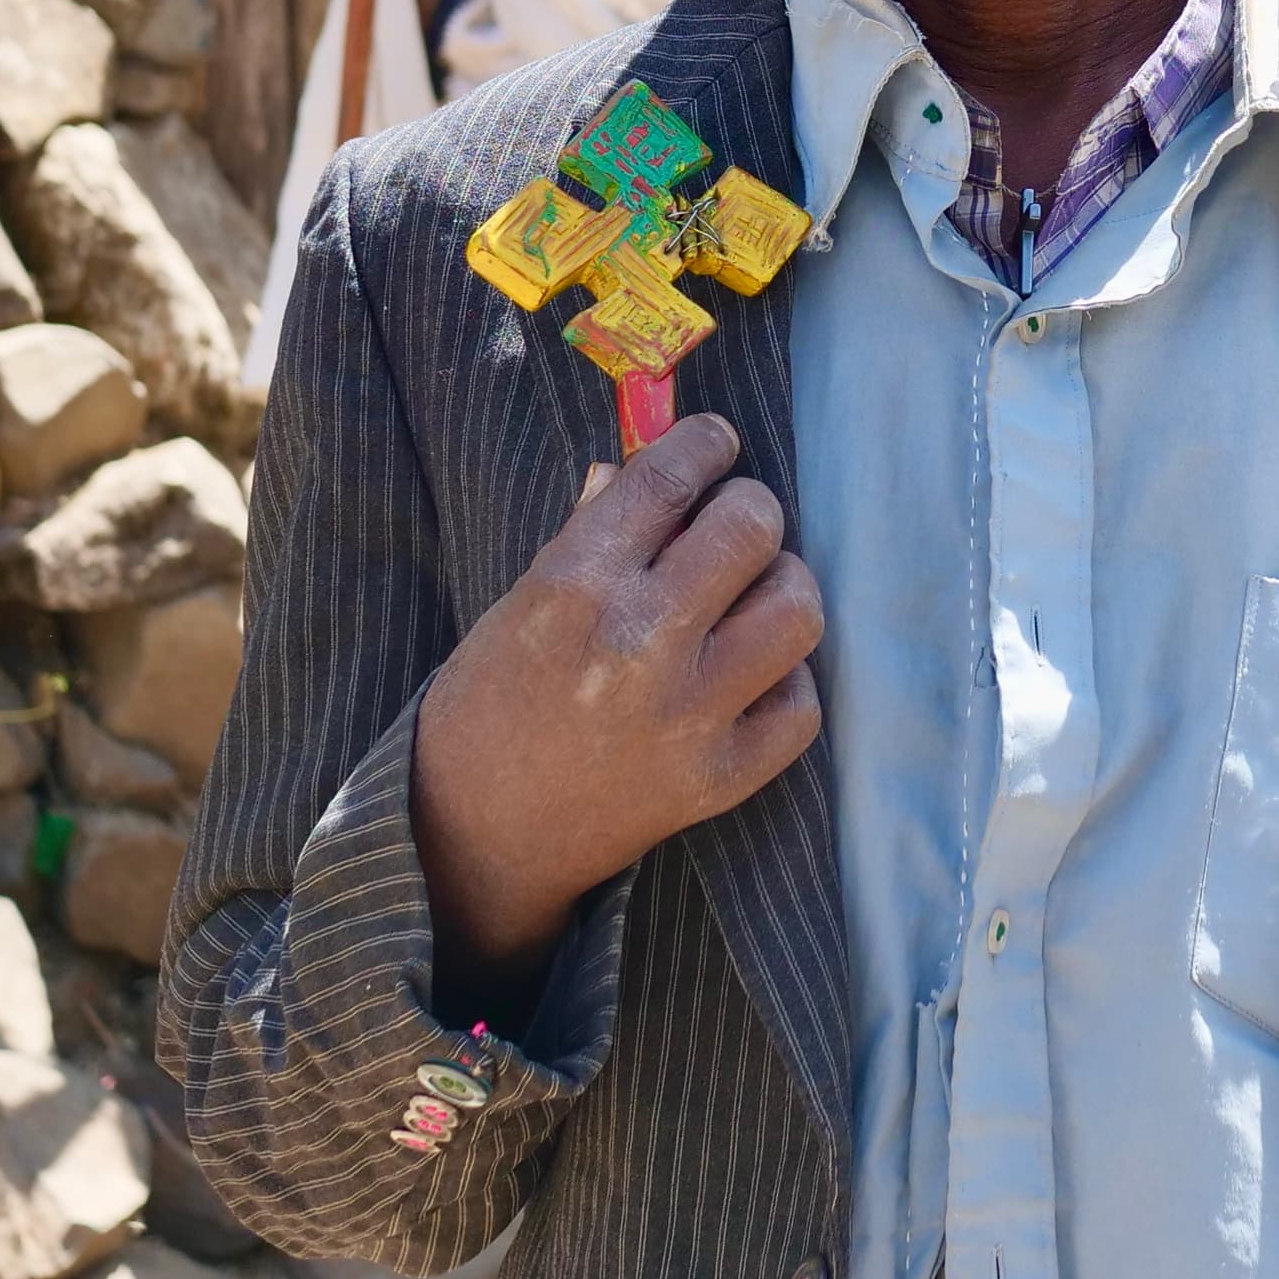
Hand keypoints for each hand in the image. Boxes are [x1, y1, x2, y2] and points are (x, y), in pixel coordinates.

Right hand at [410, 416, 823, 995]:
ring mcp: (688, 716)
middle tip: (733, 522)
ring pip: (797, 610)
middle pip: (751, 528)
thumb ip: (588, 532)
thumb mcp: (519, 602)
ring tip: (752, 596)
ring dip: (781, 588)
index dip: (705, 443)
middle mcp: (639, 644)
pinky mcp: (720, 779)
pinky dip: (785, 681)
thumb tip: (637, 462)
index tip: (716, 441)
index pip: (670, 477)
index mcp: (576, 586)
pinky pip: (800, 705)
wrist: (477, 836)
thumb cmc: (491, 704)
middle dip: (748, 509)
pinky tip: (750, 675)